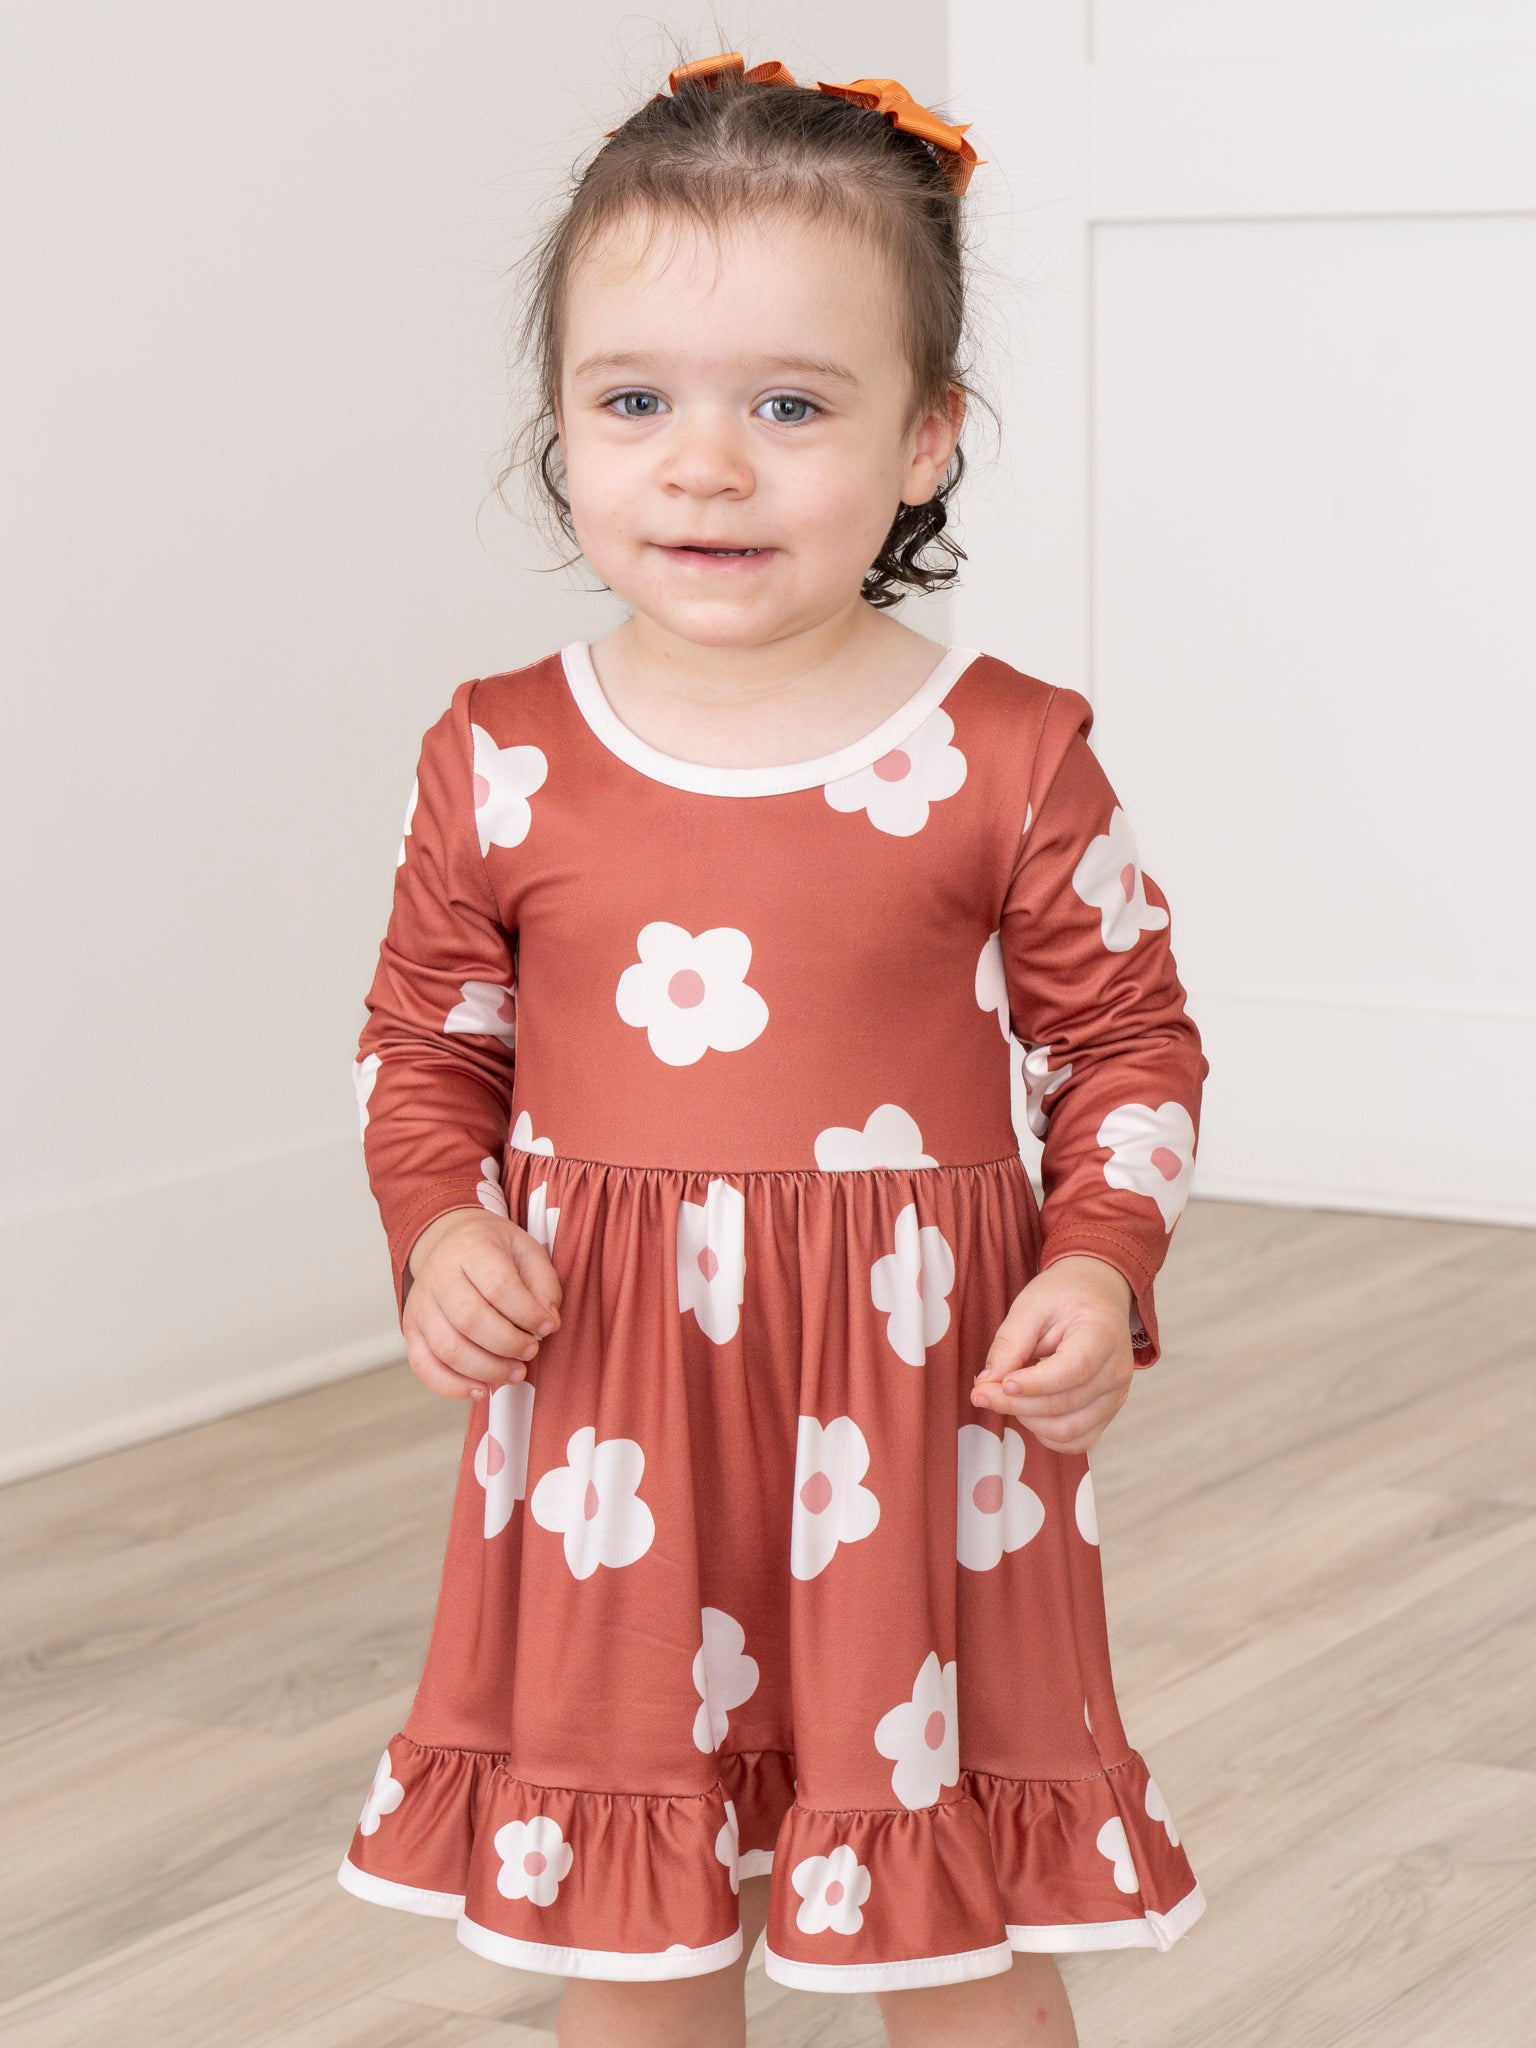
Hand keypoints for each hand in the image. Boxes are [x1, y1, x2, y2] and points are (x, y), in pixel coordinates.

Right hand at [402, 1209, 562, 1402]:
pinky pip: (424, 1366)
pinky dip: (452, 1386)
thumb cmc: (493, 1250)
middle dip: (508, 1344)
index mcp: (471, 1249)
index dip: (527, 1313)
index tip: (548, 1326)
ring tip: (516, 1372)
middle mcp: (439, 1276)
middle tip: (532, 1351)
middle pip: (471, 1320)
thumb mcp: (527, 1251)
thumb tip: (549, 1322)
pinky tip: (481, 1390)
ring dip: (487, 1369)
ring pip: (448, 1348)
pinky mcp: (411, 1330)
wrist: (448, 1241)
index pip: (498, 1286)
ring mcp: (421, 1305)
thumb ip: (544, 1283)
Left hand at [970, 1255, 1135, 1454]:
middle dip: (1015, 1404)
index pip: (1072, 1371)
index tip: (1000, 1382)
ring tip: (1002, 1396)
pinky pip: (1077, 1441)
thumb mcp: (1031, 1305)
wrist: (1096, 1296)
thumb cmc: (1064, 1297)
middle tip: (979, 1392)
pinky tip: (1026, 1411)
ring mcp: (1115, 1396)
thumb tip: (988, 1382)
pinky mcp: (1107, 1412)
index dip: (1034, 1384)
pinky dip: (1045, 1434)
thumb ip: (1010, 1343)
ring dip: (1026, 1420)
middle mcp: (1116, 1371)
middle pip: (1064, 1405)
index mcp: (1103, 1334)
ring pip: (1068, 1431)